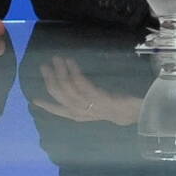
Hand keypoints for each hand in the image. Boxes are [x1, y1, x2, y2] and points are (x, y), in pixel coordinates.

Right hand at [28, 55, 142, 124]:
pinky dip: (73, 71)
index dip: (46, 105)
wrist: (142, 110)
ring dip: (60, 72)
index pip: (60, 111)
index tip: (33, 99)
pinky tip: (70, 61)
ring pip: (68, 89)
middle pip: (60, 97)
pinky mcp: (100, 99)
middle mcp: (84, 113)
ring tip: (56, 59)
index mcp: (82, 116)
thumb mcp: (100, 104)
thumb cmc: (122, 107)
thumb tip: (75, 84)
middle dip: (49, 80)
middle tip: (44, 65)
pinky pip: (81, 84)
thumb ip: (88, 98)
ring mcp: (92, 106)